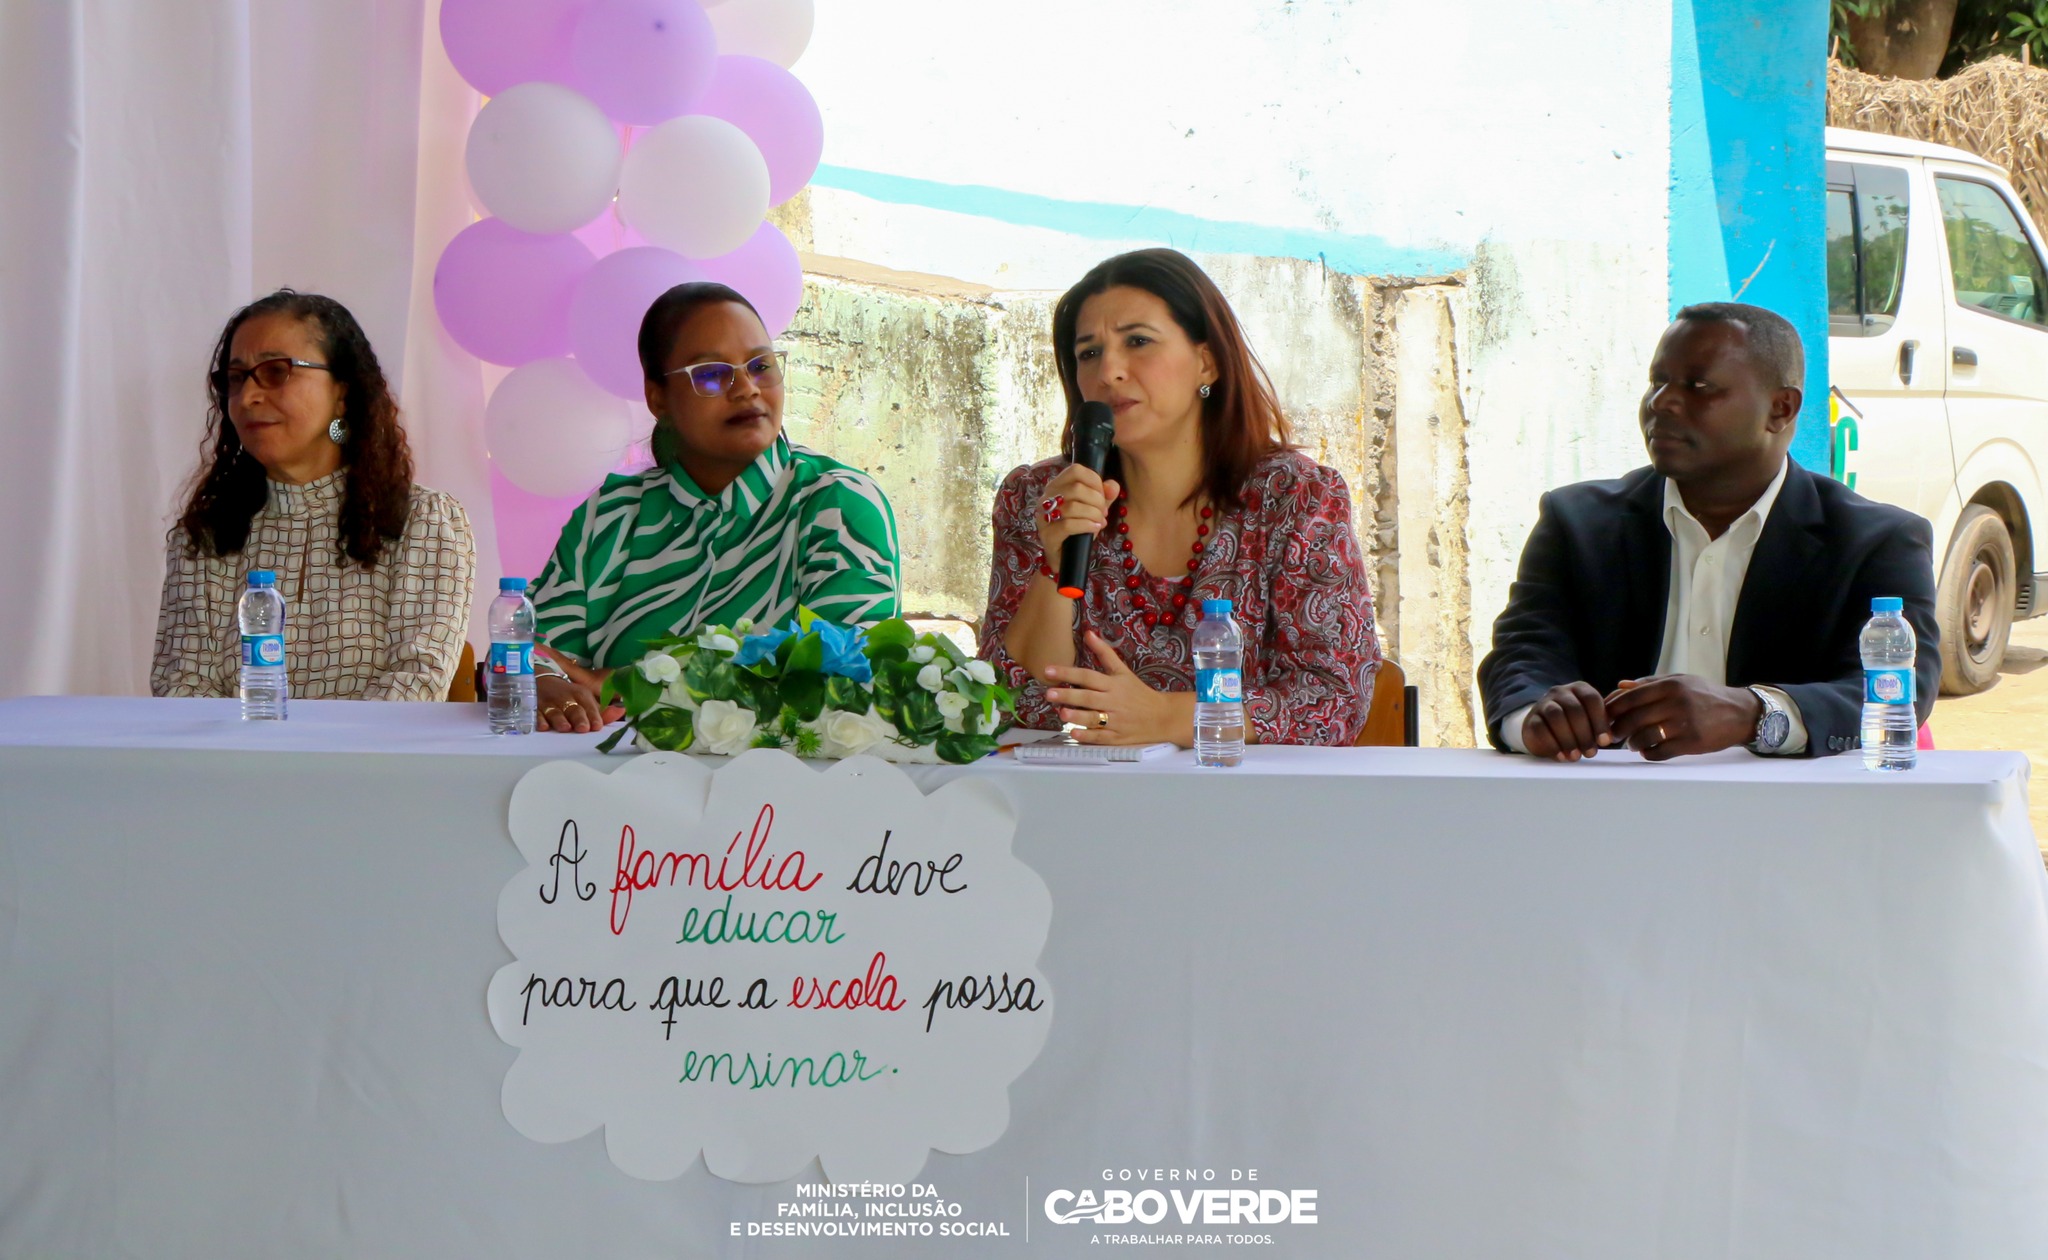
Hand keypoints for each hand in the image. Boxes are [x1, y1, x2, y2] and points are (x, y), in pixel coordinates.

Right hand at [535, 647, 621, 733]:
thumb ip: (602, 712)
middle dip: (579, 718)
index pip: (589, 705)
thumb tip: (622, 711)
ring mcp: (549, 702)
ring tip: (565, 728)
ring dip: (560, 719)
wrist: (541, 679)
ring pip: (555, 711)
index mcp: (580, 694)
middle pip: (573, 709)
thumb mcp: (585, 700)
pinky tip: (542, 727)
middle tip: (583, 728)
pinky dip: (539, 720)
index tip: (597, 726)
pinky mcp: (534, 707)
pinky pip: (536, 714)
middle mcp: (565, 697)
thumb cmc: (568, 696)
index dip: (594, 716)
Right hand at [1035, 464, 1122, 572]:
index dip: (1095, 481)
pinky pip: (1068, 525)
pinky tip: (1095, 529)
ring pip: (1072, 506)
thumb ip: (1104, 496)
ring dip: (1093, 514)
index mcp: (1057, 487)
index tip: (1103, 496)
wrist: (1065, 560)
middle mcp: (1046, 498)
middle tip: (1104, 513)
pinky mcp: (1047, 535)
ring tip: (1100, 522)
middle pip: (1076, 488)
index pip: (1076, 470)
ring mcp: (1044, 517)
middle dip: (1097, 501)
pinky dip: (1087, 525)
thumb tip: (1112, 486)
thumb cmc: (1078, 531)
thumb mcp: (1094, 510)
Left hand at [1042, 630, 1194, 745]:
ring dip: (1078, 716)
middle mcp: (1113, 702)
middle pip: (1089, 697)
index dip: (1067, 673)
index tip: (1048, 670)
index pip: (1087, 676)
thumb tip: (1088, 633)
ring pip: (1094, 718)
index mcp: (1113, 684)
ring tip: (1062, 713)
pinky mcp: (1117, 737)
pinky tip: (1075, 733)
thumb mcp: (1123, 671)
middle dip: (1069, 695)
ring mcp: (1115, 721)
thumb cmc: (1138, 693)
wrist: (1162, 716)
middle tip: (1049, 693)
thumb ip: (1104, 653)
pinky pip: (1101, 737)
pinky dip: (1088, 736)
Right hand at [1520, 681, 1614, 761]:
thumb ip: (1600, 725)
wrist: (1543, 728)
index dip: (1600, 721)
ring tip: (1575, 757)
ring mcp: (1544, 703)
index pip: (1591, 699)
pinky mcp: (1531, 718)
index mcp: (1579, 689)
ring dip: (1568, 739)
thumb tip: (1607, 739)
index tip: (1605, 742)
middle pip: (1574, 709)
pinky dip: (1552, 744)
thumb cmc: (1573, 725)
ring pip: (1556, 716)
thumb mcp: (1590, 720)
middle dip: (1584, 734)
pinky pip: (1540, 728)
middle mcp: (1560, 692)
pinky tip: (1561, 756)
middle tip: (1590, 753)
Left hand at [1602, 675, 1761, 760]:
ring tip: (1631, 743)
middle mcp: (1677, 703)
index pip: (1630, 698)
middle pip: (1633, 719)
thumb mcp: (1681, 681)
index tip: (1603, 717)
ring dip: (1632, 743)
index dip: (1612, 709)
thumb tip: (1620, 686)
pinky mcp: (1692, 743)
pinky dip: (1648, 754)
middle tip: (1612, 735)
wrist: (1740, 713)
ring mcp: (1685, 724)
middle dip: (1617, 729)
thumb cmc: (1705, 695)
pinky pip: (1660, 752)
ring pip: (1644, 737)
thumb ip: (1649, 683)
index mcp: (1671, 686)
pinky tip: (1647, 751)